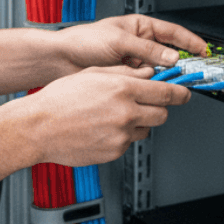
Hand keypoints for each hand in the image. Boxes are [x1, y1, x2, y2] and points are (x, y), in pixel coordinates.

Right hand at [15, 66, 190, 166]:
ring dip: (138, 123)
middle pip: (162, 114)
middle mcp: (125, 112)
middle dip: (159, 108)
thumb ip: (125, 72)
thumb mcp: (93, 74)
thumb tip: (147, 73)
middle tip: (146, 104)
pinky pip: (128, 142)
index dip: (180, 92)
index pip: (166, 91)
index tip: (185, 92)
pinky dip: (121, 136)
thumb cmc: (59, 99)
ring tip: (114, 116)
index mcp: (122, 88)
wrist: (38, 127)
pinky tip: (102, 128)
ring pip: (146, 129)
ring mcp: (121, 135)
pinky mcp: (114, 151)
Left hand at [56, 14, 208, 72]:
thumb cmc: (83, 41)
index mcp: (140, 27)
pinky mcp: (126, 77)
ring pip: (157, 71)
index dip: (190, 42)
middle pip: (168, 54)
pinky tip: (146, 88)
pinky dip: (148, 86)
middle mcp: (138, 43)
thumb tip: (171, 57)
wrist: (60, 60)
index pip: (173, 33)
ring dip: (161, 77)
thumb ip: (147, 49)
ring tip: (165, 83)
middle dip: (179, 64)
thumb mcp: (119, 41)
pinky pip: (145, 82)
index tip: (204, 52)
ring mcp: (133, 61)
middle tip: (191, 74)